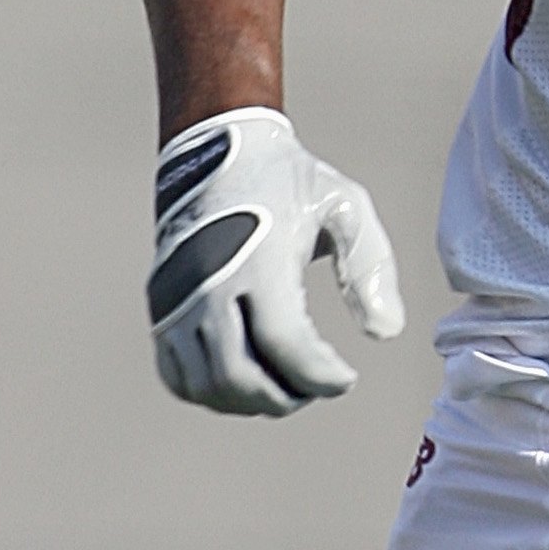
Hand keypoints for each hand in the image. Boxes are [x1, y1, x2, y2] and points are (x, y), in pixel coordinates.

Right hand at [148, 106, 403, 415]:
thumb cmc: (290, 180)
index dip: (321, 377)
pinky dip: (213, 393)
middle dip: (286, 398)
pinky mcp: (161, 304)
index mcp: (258, 258)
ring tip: (287, 384)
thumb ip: (370, 268)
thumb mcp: (346, 207)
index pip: (285, 343)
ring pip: (206, 385)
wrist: (216, 147)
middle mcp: (208, 281)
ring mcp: (176, 296)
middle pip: (239, 376)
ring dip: (251, 401)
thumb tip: (387, 333)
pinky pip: (176, 374)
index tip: (347, 378)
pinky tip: (250, 378)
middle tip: (316, 386)